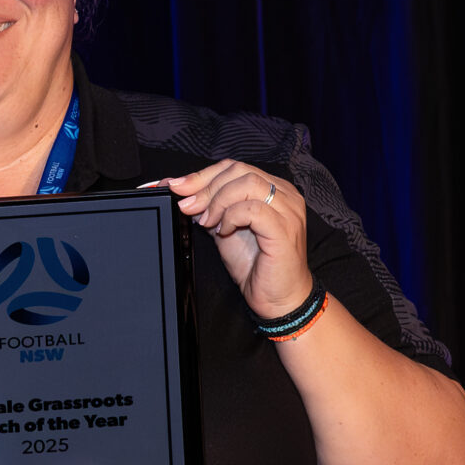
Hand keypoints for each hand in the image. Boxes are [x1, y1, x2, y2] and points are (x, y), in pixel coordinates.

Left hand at [160, 159, 312, 317]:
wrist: (276, 297)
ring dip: (218, 201)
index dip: (202, 175)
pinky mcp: (285, 229)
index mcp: (274, 189)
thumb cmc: (255, 264)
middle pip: (239, 170)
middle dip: (206, 187)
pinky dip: (232, 216)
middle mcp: (285, 194)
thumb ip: (209, 208)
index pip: (235, 167)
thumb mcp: (224, 228)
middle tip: (187, 207)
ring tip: (207, 222)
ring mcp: (288, 210)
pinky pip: (253, 209)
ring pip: (247, 183)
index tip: (176, 187)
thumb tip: (181, 192)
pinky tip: (224, 231)